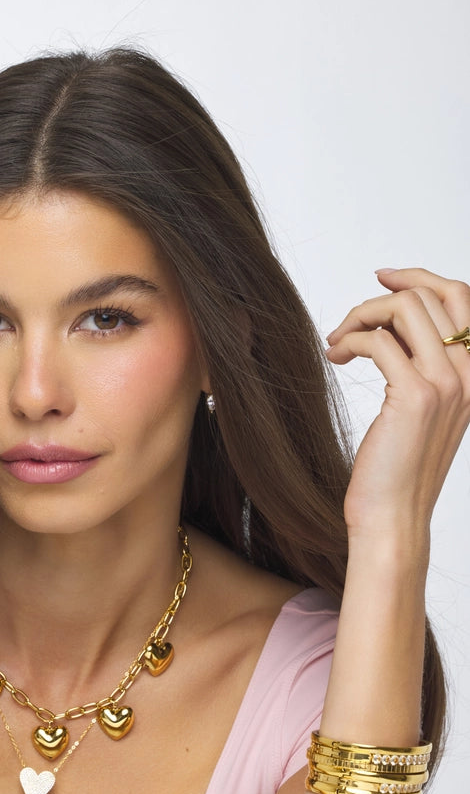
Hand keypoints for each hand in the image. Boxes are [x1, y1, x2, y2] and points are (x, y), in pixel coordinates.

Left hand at [325, 267, 469, 537]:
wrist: (393, 516)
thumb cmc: (398, 468)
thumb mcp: (420, 408)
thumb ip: (419, 365)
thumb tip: (391, 323)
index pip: (462, 298)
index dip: (419, 277)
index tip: (381, 278)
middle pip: (429, 295)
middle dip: (379, 298)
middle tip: (348, 323)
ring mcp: (447, 384)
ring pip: (405, 308)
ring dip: (361, 315)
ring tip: (337, 344)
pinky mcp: (414, 396)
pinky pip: (379, 342)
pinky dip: (350, 341)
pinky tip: (336, 358)